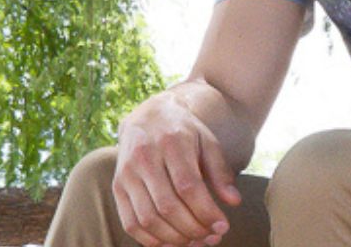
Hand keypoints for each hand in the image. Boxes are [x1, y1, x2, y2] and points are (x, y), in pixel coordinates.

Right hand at [112, 90, 244, 246]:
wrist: (147, 117)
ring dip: (174, 238)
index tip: (222, 227)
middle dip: (192, 228)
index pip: (188, 186)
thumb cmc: (183, 133)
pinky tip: (171, 242)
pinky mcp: (117, 187)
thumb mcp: (207, 142)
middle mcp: (144, 157)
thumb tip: (234, 202)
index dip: (206, 211)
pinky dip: (150, 240)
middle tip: (210, 237)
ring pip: (148, 218)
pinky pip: (130, 223)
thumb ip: (220, 172)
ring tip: (194, 241)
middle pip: (168, 206)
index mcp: (171, 142)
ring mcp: (126, 173)